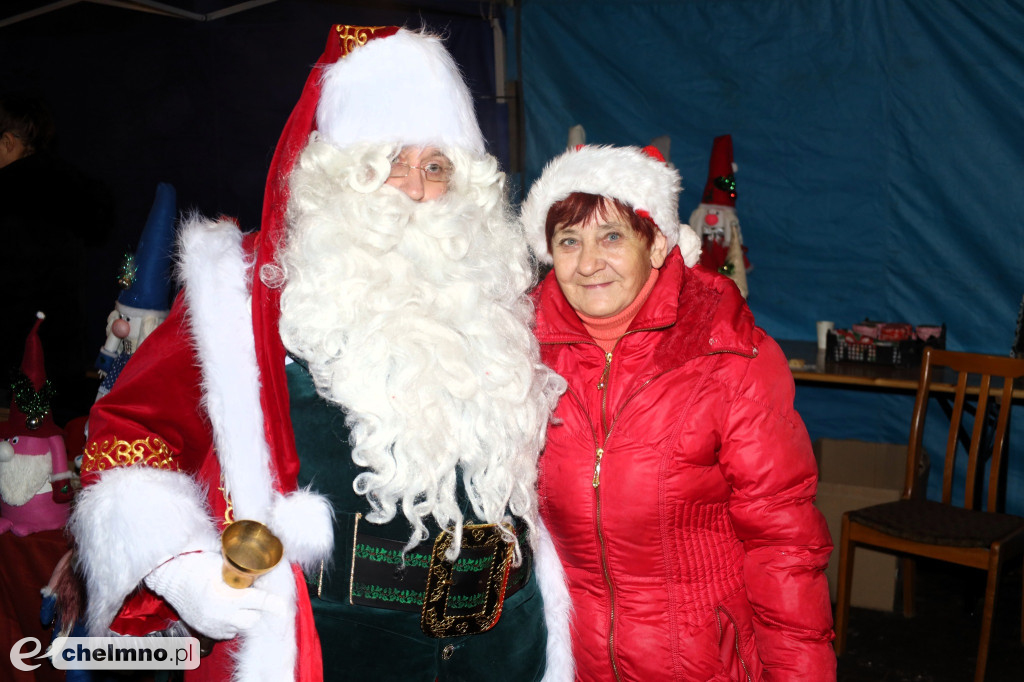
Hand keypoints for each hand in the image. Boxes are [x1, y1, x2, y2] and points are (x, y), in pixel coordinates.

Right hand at [143, 551, 285, 639]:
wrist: (171, 577)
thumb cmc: (198, 565)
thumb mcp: (223, 564)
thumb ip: (244, 571)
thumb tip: (265, 569)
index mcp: (227, 597)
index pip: (259, 603)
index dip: (274, 604)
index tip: (283, 606)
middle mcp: (221, 615)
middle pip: (252, 620)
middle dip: (258, 609)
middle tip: (257, 596)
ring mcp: (213, 625)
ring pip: (240, 627)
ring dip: (245, 616)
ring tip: (240, 602)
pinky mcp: (207, 631)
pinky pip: (228, 632)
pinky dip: (233, 623)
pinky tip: (229, 610)